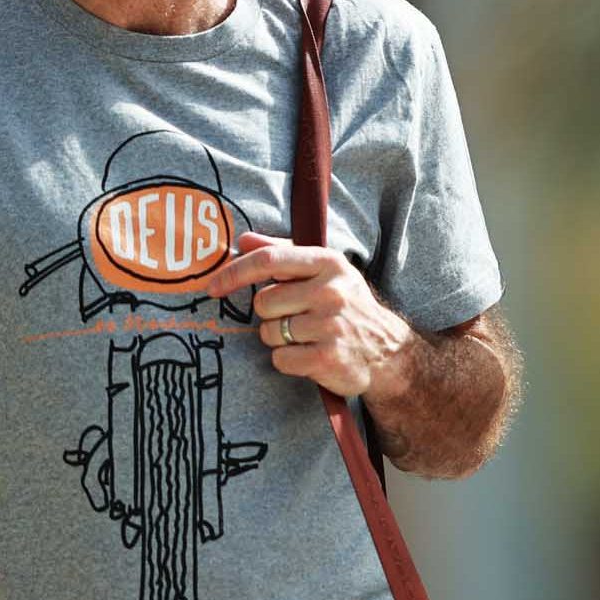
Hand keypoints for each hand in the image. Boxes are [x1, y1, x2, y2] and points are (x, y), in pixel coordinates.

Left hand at [204, 232, 415, 397]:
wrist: (386, 350)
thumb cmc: (346, 305)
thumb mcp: (324, 271)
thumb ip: (282, 253)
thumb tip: (243, 239)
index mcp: (328, 263)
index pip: (270, 260)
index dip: (235, 272)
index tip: (213, 286)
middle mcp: (331, 292)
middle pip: (263, 302)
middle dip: (269, 314)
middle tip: (295, 316)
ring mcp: (330, 326)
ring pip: (269, 333)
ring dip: (279, 338)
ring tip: (305, 335)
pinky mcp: (327, 358)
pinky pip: (280, 359)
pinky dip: (288, 360)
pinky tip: (309, 354)